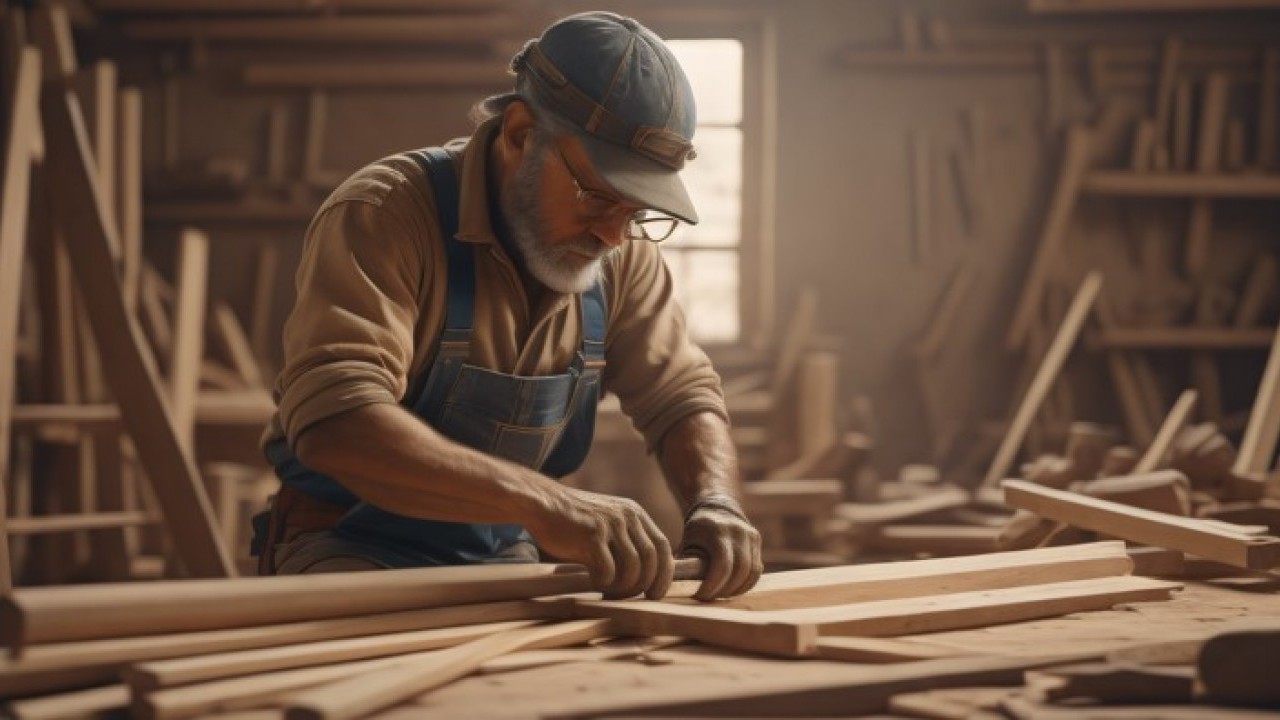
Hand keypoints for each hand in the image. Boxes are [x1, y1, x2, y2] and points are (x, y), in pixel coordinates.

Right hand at [527, 485, 674, 599]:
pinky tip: (593, 581)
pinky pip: (608, 570)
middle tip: (633, 599)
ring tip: (609, 591)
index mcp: (635, 514)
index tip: (656, 593)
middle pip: (651, 560)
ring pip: (632, 568)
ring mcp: (610, 525)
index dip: (664, 574)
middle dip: (645, 585)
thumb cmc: (574, 522)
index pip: (662, 546)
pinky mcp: (592, 535)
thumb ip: (628, 541)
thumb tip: (646, 575)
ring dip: (623, 587)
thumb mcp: (609, 523)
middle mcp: (627, 517)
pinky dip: (604, 583)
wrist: (544, 504)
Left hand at [679, 498, 761, 600]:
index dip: (713, 585)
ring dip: (736, 589)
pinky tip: (732, 590)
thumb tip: (677, 588)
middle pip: (739, 571)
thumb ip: (686, 564)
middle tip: (710, 598)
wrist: (717, 507)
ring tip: (720, 595)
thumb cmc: (697, 530)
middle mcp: (737, 531)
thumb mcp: (688, 542)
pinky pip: (756, 569)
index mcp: (717, 530)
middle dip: (724, 590)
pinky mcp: (756, 540)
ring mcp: (749, 534)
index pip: (722, 565)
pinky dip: (746, 584)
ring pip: (751, 572)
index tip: (701, 595)